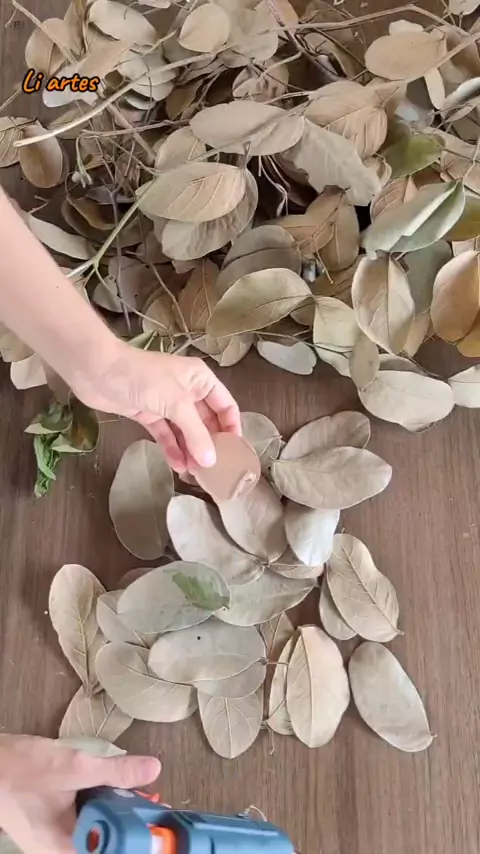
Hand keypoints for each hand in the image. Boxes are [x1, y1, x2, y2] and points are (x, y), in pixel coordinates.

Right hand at [0, 734, 160, 853]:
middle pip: (106, 841)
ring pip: (97, 829)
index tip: (157, 820)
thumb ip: (114, 771)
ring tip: (139, 795)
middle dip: (130, 823)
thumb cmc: (21, 770)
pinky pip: (85, 818)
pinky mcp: (55, 823)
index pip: (110, 851)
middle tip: (151, 801)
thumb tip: (152, 768)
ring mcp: (57, 838)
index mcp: (64, 848)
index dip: (135, 838)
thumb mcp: (74, 767)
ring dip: (116, 812)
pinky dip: (100, 804)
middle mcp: (61, 850)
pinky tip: (112, 788)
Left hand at [70, 343, 241, 472]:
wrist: (98, 369)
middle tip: (214, 470)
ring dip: (190, 450)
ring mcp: (166, 402)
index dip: (232, 428)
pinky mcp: (147, 413)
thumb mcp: (176, 404)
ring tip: (195, 474)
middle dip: (209, 444)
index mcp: (201, 379)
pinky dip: (172, 448)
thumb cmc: (144, 378)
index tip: (234, 453)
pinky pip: (165, 434)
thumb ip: (196, 433)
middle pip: (206, 421)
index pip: (225, 405)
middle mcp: (187, 390)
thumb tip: (212, 461)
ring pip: (185, 430)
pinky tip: (177, 466)